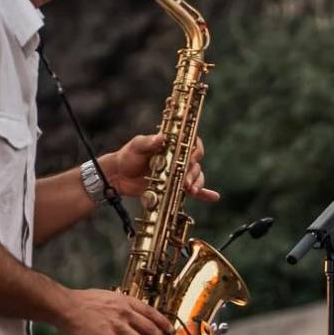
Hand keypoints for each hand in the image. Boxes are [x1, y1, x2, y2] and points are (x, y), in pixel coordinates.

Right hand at [53, 289, 174, 334]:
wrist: (65, 306)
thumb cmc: (81, 301)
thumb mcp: (106, 296)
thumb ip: (119, 304)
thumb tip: (126, 310)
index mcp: (126, 301)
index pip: (152, 313)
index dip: (164, 323)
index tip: (170, 331)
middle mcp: (125, 313)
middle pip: (151, 330)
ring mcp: (117, 326)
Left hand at [100, 135, 219, 201]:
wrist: (119, 176)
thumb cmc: (127, 157)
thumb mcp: (136, 146)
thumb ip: (148, 142)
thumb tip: (161, 137)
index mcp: (172, 146)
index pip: (192, 143)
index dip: (195, 150)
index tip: (190, 158)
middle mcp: (178, 159)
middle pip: (196, 163)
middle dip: (193, 172)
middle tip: (185, 181)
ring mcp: (178, 174)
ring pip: (196, 176)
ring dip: (197, 183)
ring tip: (190, 190)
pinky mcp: (175, 187)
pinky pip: (194, 190)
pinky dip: (205, 193)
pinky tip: (214, 197)